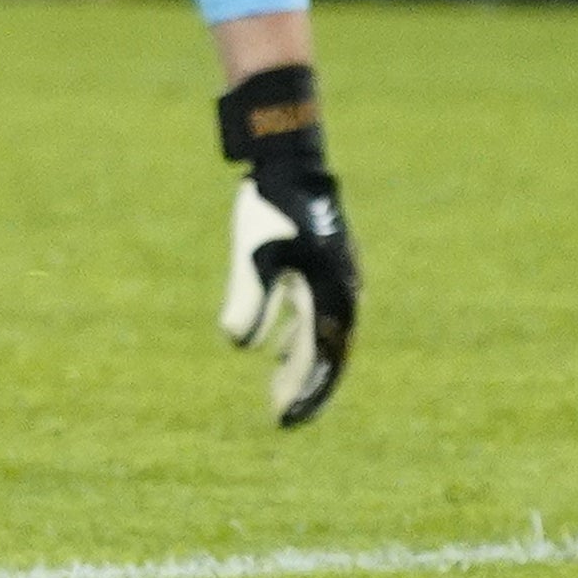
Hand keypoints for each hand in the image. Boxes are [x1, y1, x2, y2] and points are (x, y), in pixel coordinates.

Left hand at [214, 65, 358, 428]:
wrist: (289, 159)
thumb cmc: (270, 206)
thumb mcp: (254, 253)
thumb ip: (248, 299)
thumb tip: (236, 344)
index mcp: (333, 293)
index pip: (324, 358)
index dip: (307, 392)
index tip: (285, 419)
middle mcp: (342, 291)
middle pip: (327, 353)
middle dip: (306, 387)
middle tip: (283, 417)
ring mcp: (335, 279)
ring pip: (320, 335)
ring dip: (301, 364)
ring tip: (278, 392)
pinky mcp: (321, 268)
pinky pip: (313, 315)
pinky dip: (296, 337)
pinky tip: (273, 351)